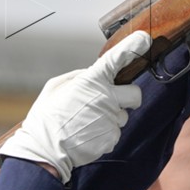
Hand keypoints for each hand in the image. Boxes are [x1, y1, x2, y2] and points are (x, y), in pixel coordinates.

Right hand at [0, 32, 150, 180]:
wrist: (44, 150)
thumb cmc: (46, 118)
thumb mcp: (55, 88)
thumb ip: (78, 77)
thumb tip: (92, 73)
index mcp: (91, 81)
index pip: (116, 60)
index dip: (132, 47)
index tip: (144, 40)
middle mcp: (106, 98)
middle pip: (135, 94)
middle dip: (127, 98)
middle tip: (111, 102)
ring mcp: (111, 119)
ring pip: (123, 116)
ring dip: (111, 118)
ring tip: (87, 123)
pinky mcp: (112, 138)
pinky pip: (115, 132)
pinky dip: (104, 133)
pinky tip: (87, 135)